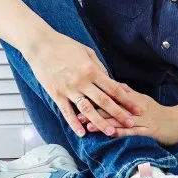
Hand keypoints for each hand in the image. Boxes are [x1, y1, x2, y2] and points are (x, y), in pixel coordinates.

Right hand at [24, 29, 140, 137]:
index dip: (127, 100)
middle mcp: (82, 81)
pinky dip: (74, 123)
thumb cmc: (65, 45)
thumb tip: (109, 79)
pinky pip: (66, 112)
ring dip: (100, 122)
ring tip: (111, 132)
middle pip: (104, 101)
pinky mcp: (56, 94)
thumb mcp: (86, 51)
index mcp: (92, 70)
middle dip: (119, 114)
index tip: (137, 109)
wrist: (40, 45)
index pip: (113, 88)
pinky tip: (82, 133)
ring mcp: (69, 89)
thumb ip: (99, 66)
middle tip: (131, 123)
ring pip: (88, 110)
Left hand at [77, 83, 177, 145]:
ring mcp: (142, 119)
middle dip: (93, 111)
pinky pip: (132, 132)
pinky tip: (110, 134)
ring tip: (87, 125)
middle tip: (77, 113)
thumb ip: (127, 92)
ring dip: (102, 123)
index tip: (80, 98)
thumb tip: (112, 84)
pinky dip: (120, 133)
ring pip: (119, 120)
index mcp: (132, 98)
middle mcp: (135, 107)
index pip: (110, 96)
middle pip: (111, 108)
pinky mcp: (148, 131)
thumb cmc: (158, 112)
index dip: (94, 98)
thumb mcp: (142, 99)